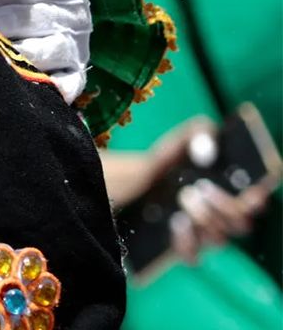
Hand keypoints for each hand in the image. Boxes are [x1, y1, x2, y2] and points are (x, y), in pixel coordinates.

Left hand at [103, 117, 271, 264]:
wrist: (131, 184)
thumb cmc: (164, 163)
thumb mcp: (178, 141)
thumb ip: (197, 132)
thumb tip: (207, 146)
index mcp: (231, 193)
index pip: (255, 203)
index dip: (258, 200)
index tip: (252, 193)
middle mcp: (222, 218)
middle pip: (241, 224)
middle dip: (225, 207)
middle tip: (201, 188)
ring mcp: (203, 236)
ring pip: (219, 240)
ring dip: (204, 220)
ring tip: (183, 198)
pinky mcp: (180, 248)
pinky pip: (193, 257)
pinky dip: (188, 243)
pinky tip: (175, 223)